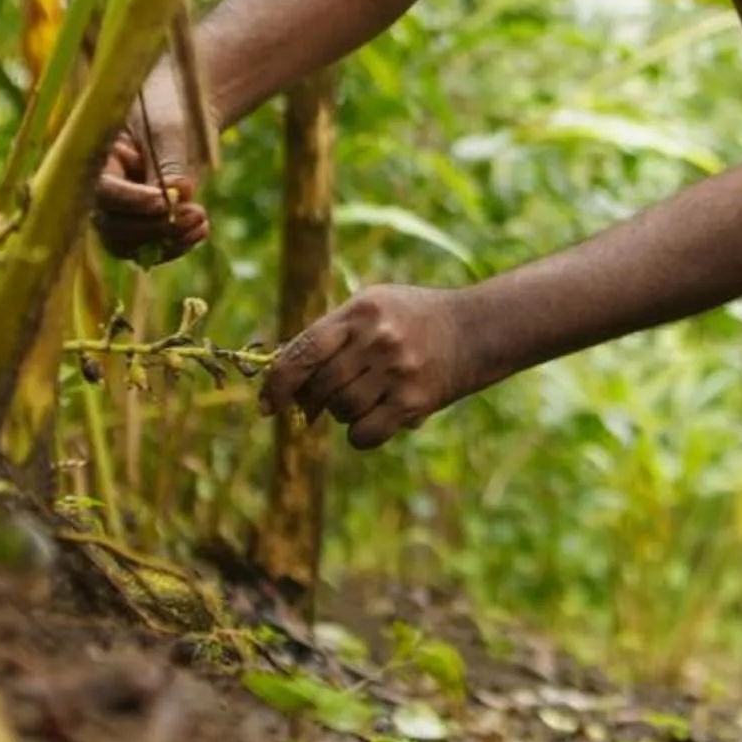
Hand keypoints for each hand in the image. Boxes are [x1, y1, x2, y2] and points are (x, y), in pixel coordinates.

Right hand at [92, 77, 207, 263]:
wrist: (183, 109)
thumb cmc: (169, 109)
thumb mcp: (169, 129)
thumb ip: (170, 161)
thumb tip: (179, 193)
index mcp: (98, 160)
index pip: (103, 190)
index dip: (130, 201)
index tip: (162, 202)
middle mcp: (105, 192)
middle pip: (112, 226)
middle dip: (153, 227)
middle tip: (193, 213)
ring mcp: (123, 211)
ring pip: (130, 245)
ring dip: (166, 241)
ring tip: (201, 221)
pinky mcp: (145, 223)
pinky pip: (152, 247)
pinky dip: (176, 244)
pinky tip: (201, 229)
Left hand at [259, 285, 485, 448]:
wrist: (475, 329)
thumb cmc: (412, 319)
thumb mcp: (372, 307)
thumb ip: (330, 336)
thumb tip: (285, 386)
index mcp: (360, 311)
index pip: (303, 351)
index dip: (278, 382)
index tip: (267, 405)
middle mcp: (377, 339)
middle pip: (320, 386)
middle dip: (314, 400)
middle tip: (320, 402)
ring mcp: (397, 370)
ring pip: (341, 410)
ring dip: (342, 412)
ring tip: (364, 397)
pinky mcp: (414, 400)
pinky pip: (363, 434)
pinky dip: (361, 434)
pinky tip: (376, 418)